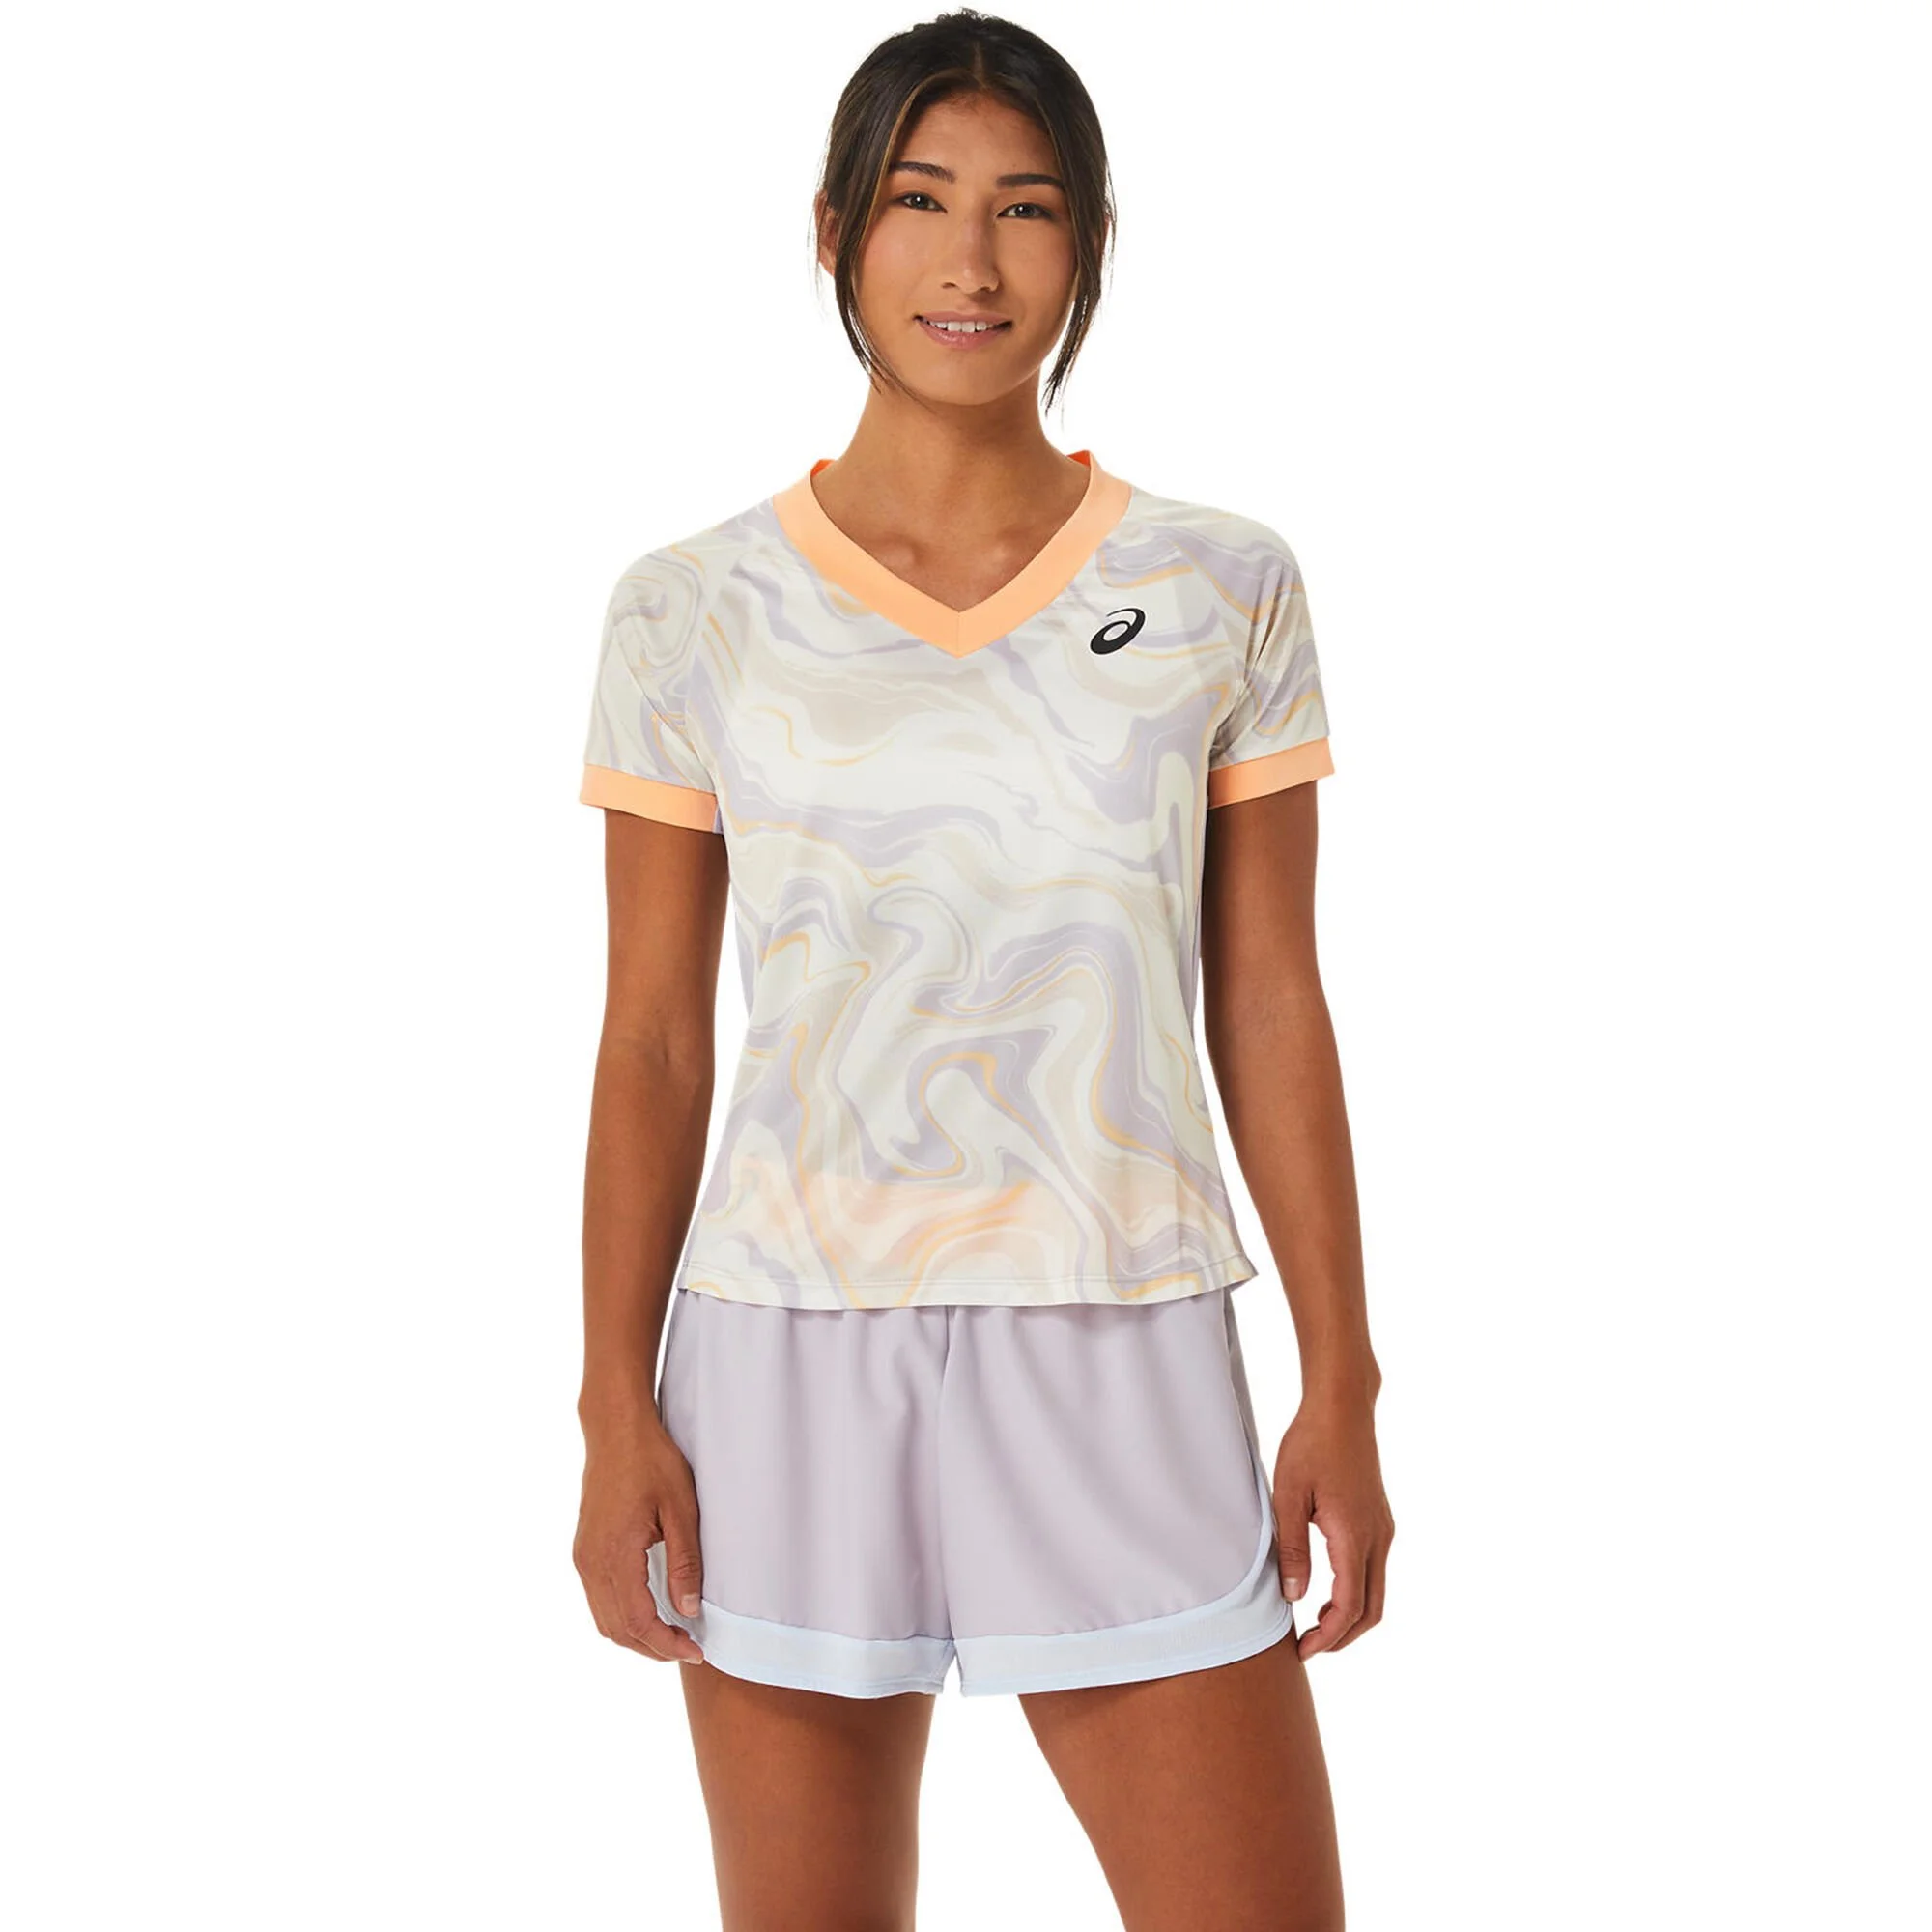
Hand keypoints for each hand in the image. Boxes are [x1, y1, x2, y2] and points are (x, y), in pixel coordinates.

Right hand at [573, 1420, 707, 1666]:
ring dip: (636, 1636)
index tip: (696, 1649)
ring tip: (673, 1634)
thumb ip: (685, 1563)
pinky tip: (650, 1611)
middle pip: (617, 1630)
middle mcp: (591, 1562)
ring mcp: (583, 1557)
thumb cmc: (651, 1462)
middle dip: (653, 1648)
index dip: (666, 1644)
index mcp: (615, 1554)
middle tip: (688, 1647)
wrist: (615, 1431)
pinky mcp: (583, 1551)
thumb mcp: (680, 1509)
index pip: (637, 1622)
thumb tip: (688, 1609)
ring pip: (604, 1620)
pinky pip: (599, 1600)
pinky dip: (623, 1617)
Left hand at [1273, 1394, 1393, 1658]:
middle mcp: (1378, 1538)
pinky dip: (1356, 1593)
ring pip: (1377, 1592)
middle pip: (1371, 1610)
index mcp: (1354, 1535)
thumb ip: (1292, 1547)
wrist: (1342, 1408)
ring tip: (1315, 1625)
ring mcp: (1383, 1530)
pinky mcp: (1380, 1521)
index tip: (1303, 1649)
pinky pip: (1374, 1571)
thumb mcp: (1288, 1494)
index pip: (1349, 1606)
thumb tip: (1295, 1597)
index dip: (1328, 1636)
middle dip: (1343, 1637)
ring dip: (1350, 1617)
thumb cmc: (1311, 1444)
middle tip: (1309, 1647)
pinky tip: (1327, 1591)